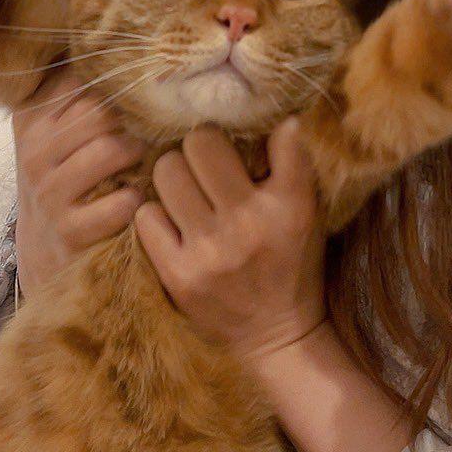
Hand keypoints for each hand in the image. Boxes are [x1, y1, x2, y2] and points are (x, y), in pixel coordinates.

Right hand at [12, 64, 146, 296]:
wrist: (44, 249)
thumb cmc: (64, 177)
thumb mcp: (58, 131)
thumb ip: (81, 92)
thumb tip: (127, 44)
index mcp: (32, 116)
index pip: (80, 79)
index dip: (120, 80)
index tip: (148, 80)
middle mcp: (34, 150)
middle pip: (99, 111)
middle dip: (136, 115)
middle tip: (163, 120)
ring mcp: (48, 190)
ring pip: (108, 150)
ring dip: (140, 152)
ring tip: (153, 156)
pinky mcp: (67, 229)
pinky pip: (118, 203)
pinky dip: (137, 199)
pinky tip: (140, 197)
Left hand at [133, 117, 326, 364]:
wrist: (276, 336)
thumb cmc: (291, 264)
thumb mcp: (306, 213)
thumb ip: (292, 166)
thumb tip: (283, 116)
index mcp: (290, 205)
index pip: (275, 135)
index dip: (249, 127)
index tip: (238, 134)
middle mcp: (250, 224)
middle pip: (199, 143)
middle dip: (199, 148)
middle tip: (203, 165)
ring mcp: (211, 251)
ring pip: (166, 172)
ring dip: (173, 176)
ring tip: (185, 192)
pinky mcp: (179, 275)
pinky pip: (145, 216)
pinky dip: (155, 215)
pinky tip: (172, 225)